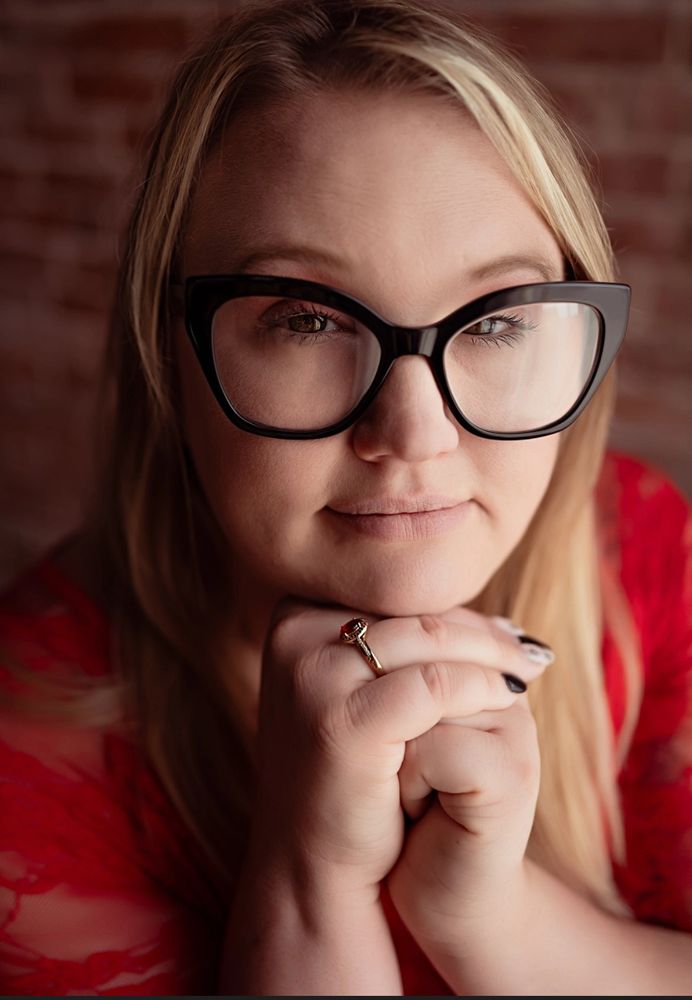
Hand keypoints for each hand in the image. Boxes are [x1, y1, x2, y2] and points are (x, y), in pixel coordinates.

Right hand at [248, 602, 545, 899]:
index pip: (393, 596)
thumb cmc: (344, 775)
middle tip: (531, 651)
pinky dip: (480, 689)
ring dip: (490, 657)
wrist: (313, 865)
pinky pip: (435, 685)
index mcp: (293, 615)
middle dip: (480, 633)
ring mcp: (313, 674)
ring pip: (430, 639)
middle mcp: (294, 634)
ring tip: (528, 673)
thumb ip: (403, 646)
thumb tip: (493, 617)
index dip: (455, 612)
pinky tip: (510, 702)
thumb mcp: (361, 692)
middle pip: (412, 612)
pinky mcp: (343, 718)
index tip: (505, 632)